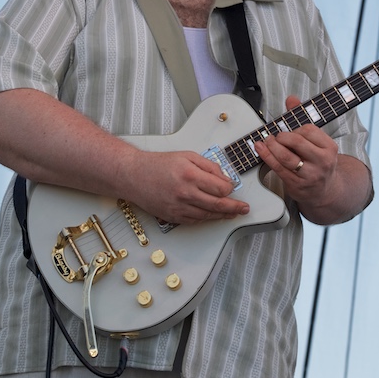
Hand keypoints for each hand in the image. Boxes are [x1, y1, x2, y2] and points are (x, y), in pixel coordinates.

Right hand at [124, 149, 249, 224]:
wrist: (133, 175)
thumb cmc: (158, 164)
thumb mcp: (187, 156)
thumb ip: (209, 166)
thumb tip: (224, 178)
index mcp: (190, 175)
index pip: (220, 188)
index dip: (230, 188)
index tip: (232, 187)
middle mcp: (185, 193)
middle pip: (217, 205)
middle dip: (234, 208)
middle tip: (244, 208)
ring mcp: (178, 207)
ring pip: (207, 216)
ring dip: (222, 215)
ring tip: (232, 213)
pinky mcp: (172, 216)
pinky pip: (195, 221)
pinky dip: (206, 218)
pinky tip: (213, 216)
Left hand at [253, 95, 339, 206]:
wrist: (325, 191)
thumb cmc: (318, 161)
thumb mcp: (316, 141)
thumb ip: (302, 118)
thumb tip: (292, 99)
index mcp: (329, 147)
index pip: (308, 130)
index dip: (295, 128)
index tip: (289, 130)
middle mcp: (322, 161)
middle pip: (297, 142)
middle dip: (281, 136)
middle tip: (275, 135)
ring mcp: (310, 175)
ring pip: (286, 157)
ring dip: (271, 146)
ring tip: (266, 141)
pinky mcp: (297, 185)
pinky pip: (278, 168)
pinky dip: (266, 157)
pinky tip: (260, 149)